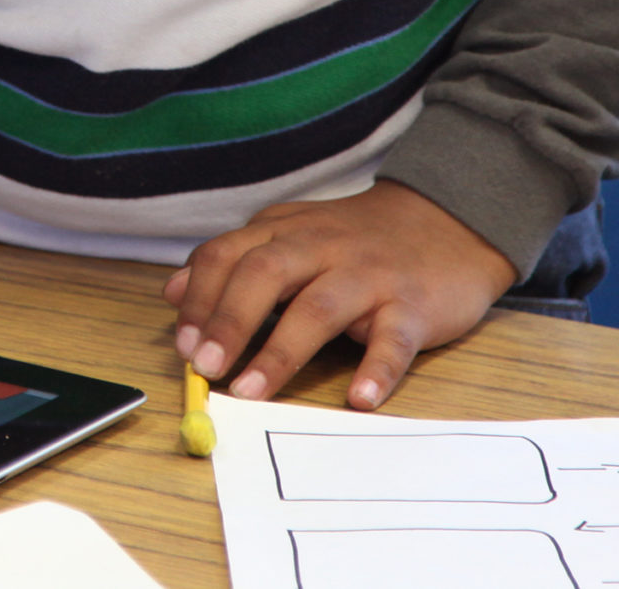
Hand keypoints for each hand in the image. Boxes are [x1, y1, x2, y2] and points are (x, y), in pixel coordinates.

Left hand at [162, 180, 516, 410]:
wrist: (446, 220)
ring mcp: (368, 275)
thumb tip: (172, 292)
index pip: (227, 256)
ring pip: (319, 308)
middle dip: (229, 321)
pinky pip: (395, 339)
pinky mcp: (414, 305)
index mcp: (284, 232)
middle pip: (265, 275)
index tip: (182, 345)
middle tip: (206, 367)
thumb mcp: (287, 236)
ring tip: (252, 392)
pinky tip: (359, 398)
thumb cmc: (354, 239)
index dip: (199, 299)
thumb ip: (232, 261)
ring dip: (281, 352)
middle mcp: (322, 248)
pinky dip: (377, 370)